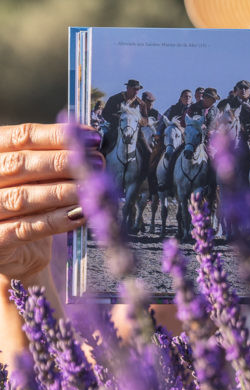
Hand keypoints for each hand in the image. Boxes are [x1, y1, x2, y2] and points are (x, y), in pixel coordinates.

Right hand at [0, 123, 94, 281]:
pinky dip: (56, 220)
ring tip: (90, 188)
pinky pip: (25, 228)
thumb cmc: (29, 207)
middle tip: (96, 162)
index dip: (56, 135)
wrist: (13, 254)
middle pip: (18, 164)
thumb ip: (53, 161)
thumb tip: (90, 145)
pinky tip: (80, 214)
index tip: (90, 137)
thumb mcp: (36, 178)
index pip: (19, 137)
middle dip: (61, 162)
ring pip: (21, 197)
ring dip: (61, 191)